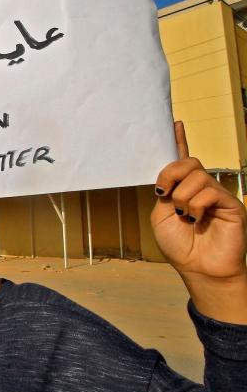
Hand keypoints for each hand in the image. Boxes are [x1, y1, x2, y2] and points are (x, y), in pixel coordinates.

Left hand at [152, 121, 246, 280]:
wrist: (199, 268)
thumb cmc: (180, 245)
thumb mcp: (161, 215)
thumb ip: (165, 192)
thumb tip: (169, 175)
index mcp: (183, 188)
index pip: (183, 159)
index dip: (179, 140)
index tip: (174, 123)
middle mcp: (202, 187)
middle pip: (187, 162)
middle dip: (170, 174)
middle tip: (164, 194)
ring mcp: (217, 194)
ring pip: (196, 176)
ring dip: (182, 198)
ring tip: (184, 217)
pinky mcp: (231, 203)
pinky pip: (209, 191)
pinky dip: (195, 206)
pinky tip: (195, 219)